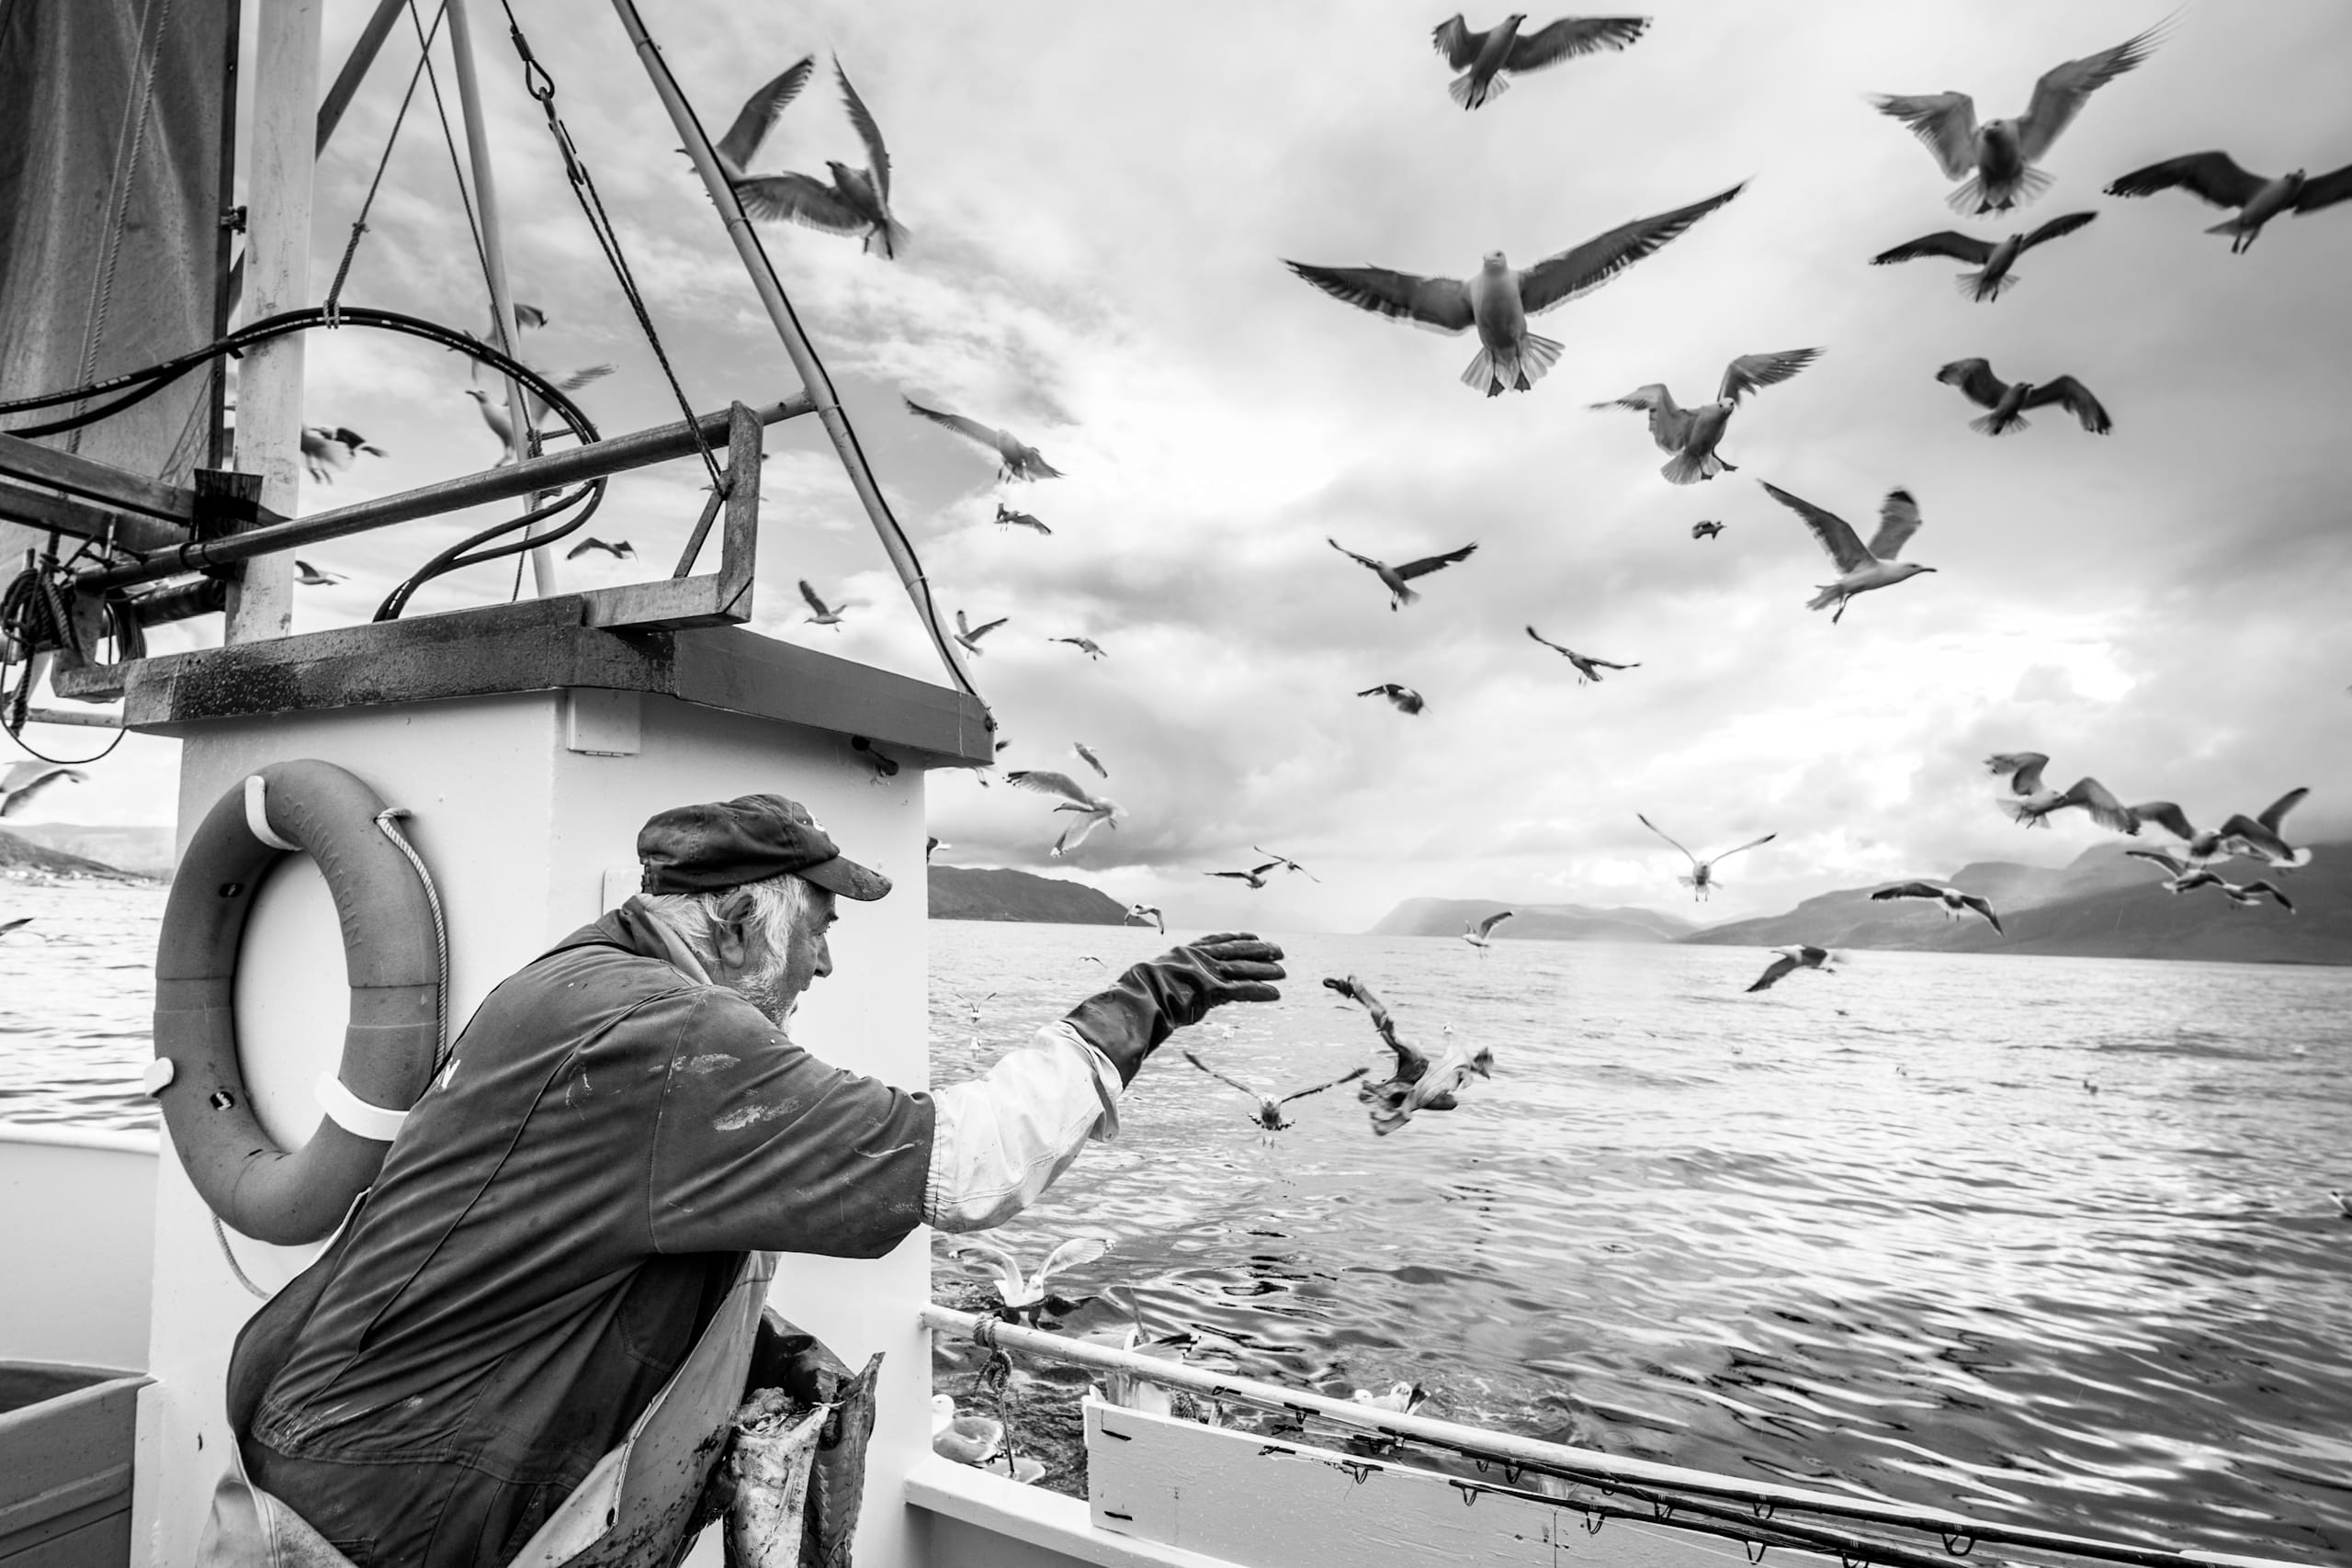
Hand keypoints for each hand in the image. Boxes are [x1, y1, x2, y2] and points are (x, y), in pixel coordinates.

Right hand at [1064, 932, 1285, 1083]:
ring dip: (1265, 970)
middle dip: (1258, 950)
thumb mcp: (1150, 982)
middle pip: (1234, 951)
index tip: (1252, 936)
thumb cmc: (1136, 995)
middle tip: (1278, 950)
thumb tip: (1161, 991)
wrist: (1135, 998)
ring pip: (1242, 968)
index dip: (1235, 938)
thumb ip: (1165, 982)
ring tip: (1283, 972)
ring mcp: (1205, 973)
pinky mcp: (1212, 990)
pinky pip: (1241, 990)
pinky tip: (1275, 993)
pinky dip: (1260, 991)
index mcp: (1183, 953)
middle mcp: (1197, 958)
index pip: (1214, 941)